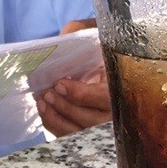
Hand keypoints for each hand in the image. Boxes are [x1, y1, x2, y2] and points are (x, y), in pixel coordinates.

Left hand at [35, 18, 111, 136]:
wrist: (99, 57)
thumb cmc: (96, 45)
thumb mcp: (91, 32)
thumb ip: (78, 33)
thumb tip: (60, 42)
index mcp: (123, 85)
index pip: (105, 98)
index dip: (81, 95)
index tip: (60, 84)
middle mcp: (117, 110)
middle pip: (91, 120)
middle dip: (65, 108)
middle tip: (48, 94)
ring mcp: (103, 124)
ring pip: (80, 131)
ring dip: (57, 119)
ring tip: (43, 102)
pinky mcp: (89, 130)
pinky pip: (71, 135)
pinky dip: (55, 125)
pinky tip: (44, 111)